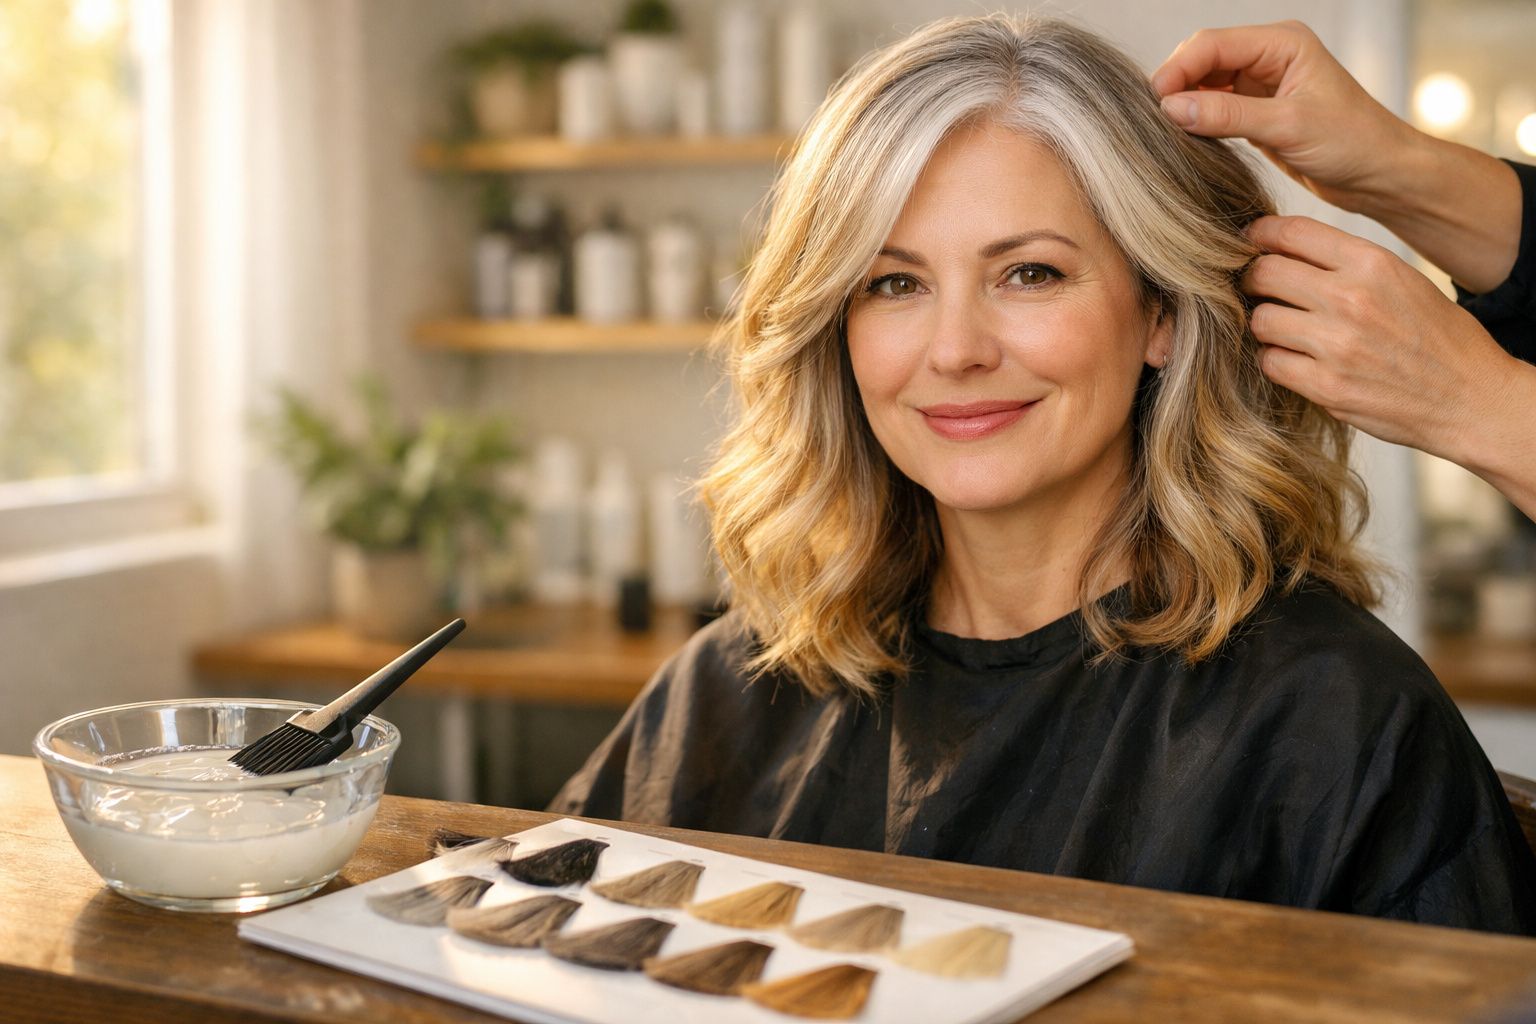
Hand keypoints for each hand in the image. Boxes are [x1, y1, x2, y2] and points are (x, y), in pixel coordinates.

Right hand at [1151, 22, 1413, 213]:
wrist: (1380, 175)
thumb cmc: (1353, 143)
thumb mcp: (1288, 127)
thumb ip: (1228, 115)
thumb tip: (1172, 108)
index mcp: (1282, 43)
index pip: (1211, 44)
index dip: (1177, 70)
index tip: (1155, 105)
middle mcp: (1269, 56)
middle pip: (1202, 59)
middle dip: (1176, 85)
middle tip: (1155, 123)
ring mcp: (1261, 84)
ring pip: (1204, 84)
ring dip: (1185, 104)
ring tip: (1167, 133)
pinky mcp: (1257, 111)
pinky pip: (1214, 108)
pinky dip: (1197, 121)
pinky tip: (1188, 139)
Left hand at [1242, 214, 1517, 463]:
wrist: (1469, 397)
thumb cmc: (1434, 337)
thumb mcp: (1401, 280)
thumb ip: (1346, 263)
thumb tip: (1282, 249)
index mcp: (1372, 263)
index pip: (1291, 233)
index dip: (1259, 235)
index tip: (1250, 243)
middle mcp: (1352, 298)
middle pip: (1264, 273)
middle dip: (1253, 281)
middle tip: (1258, 291)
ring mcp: (1337, 344)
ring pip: (1261, 319)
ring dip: (1264, 325)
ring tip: (1282, 330)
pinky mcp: (1326, 386)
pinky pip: (1270, 362)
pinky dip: (1274, 361)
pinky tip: (1293, 360)